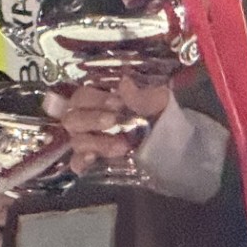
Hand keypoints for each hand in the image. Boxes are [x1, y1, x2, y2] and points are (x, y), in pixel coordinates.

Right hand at [53, 83, 171, 172]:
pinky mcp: (93, 164)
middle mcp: (88, 120)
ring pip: (77, 141)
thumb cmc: (162, 116)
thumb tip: (125, 82)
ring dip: (97, 142)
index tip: (118, 104)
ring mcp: (89, 143)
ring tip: (122, 146)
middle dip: (92, 119)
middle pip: (72, 118)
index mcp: (100, 100)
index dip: (96, 100)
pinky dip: (82, 161)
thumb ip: (142, 96)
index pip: (82, 96)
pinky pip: (77, 163)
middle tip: (114, 121)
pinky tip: (94, 158)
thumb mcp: (159, 103)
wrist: (174, 144)